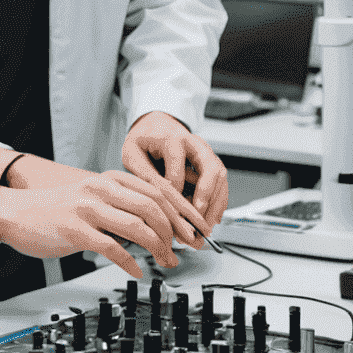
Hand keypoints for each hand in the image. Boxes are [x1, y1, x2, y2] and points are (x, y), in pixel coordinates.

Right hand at [1, 154, 213, 252]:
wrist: (16, 212)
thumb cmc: (56, 210)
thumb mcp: (93, 197)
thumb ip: (121, 206)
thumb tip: (157, 228)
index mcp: (109, 178)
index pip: (158, 191)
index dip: (182, 213)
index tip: (196, 232)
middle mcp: (101, 188)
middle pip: (153, 207)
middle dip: (175, 233)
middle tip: (182, 251)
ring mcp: (88, 208)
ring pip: (138, 226)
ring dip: (158, 249)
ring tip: (165, 263)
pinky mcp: (75, 230)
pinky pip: (112, 248)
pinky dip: (130, 262)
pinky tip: (136, 271)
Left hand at [122, 111, 230, 229]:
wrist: (154, 127)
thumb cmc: (142, 141)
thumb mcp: (132, 153)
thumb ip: (143, 173)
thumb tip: (160, 197)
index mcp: (171, 138)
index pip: (177, 164)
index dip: (174, 188)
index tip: (170, 208)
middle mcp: (194, 143)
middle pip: (210, 167)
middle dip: (207, 195)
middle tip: (198, 217)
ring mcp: (205, 152)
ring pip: (220, 176)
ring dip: (215, 203)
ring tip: (205, 225)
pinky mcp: (210, 163)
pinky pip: (221, 182)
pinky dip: (219, 202)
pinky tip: (211, 218)